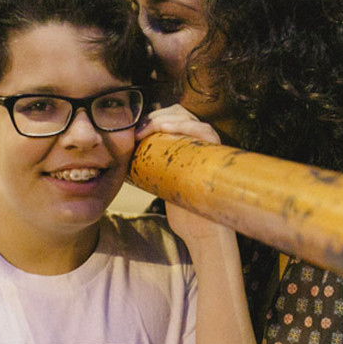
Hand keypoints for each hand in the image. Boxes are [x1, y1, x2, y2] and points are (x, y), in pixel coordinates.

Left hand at [136, 104, 227, 243]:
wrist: (199, 230)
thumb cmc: (182, 207)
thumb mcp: (162, 180)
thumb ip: (152, 166)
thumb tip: (126, 157)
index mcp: (190, 143)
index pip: (173, 116)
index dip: (153, 117)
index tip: (134, 130)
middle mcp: (202, 142)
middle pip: (179, 113)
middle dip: (156, 116)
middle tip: (138, 131)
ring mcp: (210, 147)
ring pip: (189, 118)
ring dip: (166, 118)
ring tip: (147, 130)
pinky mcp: (216, 155)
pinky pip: (206, 131)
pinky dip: (186, 125)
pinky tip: (166, 127)